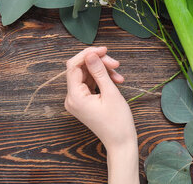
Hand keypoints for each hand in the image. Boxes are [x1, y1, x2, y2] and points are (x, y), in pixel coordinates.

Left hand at [64, 46, 138, 183]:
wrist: (121, 142)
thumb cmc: (117, 121)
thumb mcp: (110, 93)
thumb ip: (99, 71)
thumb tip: (91, 54)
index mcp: (74, 96)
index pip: (73, 66)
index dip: (88, 54)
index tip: (104, 50)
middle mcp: (72, 98)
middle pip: (81, 69)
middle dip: (99, 63)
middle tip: (116, 63)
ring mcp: (77, 100)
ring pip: (87, 75)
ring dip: (103, 71)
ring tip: (119, 76)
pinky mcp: (84, 102)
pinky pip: (90, 83)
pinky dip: (102, 79)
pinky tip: (116, 80)